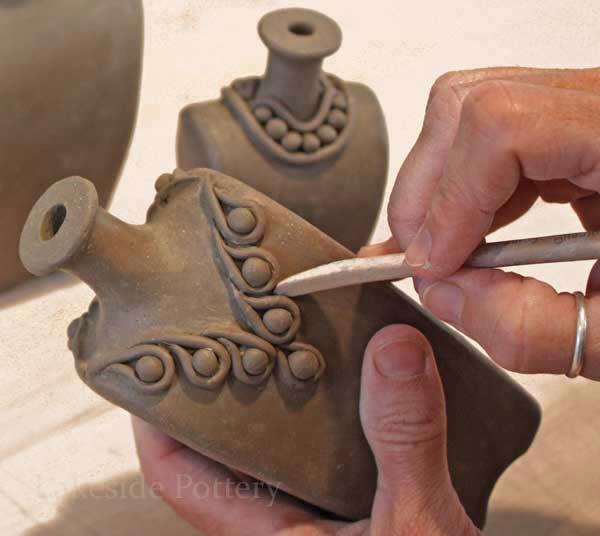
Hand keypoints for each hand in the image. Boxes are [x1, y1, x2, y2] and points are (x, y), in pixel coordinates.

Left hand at [133, 325, 478, 535]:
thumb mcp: (417, 524)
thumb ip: (405, 441)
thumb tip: (394, 349)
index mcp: (274, 535)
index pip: (180, 475)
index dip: (156, 421)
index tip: (156, 365)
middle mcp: (290, 520)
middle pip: (232, 446)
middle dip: (232, 387)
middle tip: (234, 330)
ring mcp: (326, 510)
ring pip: (288, 443)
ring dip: (293, 393)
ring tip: (295, 339)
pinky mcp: (364, 502)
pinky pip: (339, 443)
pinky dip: (343, 407)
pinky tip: (362, 377)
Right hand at [365, 67, 599, 378]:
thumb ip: (525, 326)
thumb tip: (441, 291)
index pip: (506, 126)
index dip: (453, 197)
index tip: (434, 263)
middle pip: (471, 104)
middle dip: (428, 190)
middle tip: (424, 259)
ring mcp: (589, 105)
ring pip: (468, 110)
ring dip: (438, 186)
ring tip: (446, 248)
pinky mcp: (570, 123)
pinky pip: (487, 133)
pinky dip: (460, 185)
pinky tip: (472, 230)